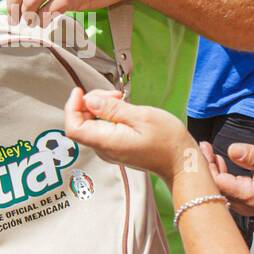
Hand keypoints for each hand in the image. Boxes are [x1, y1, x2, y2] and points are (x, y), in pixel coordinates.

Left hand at [63, 88, 198, 180]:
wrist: (181, 162)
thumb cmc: (166, 140)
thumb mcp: (140, 116)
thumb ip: (112, 108)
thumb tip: (89, 100)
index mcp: (106, 142)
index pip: (73, 127)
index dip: (72, 107)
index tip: (80, 91)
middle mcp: (104, 149)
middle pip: (82, 123)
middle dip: (91, 102)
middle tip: (114, 93)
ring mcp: (110, 150)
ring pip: (92, 124)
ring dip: (101, 107)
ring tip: (122, 99)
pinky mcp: (117, 148)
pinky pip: (103, 129)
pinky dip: (109, 115)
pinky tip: (124, 110)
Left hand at [198, 141, 253, 219]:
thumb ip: (253, 156)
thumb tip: (232, 150)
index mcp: (250, 195)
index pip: (218, 182)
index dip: (207, 165)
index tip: (203, 148)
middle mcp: (247, 205)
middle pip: (217, 188)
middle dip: (208, 167)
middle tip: (203, 148)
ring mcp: (250, 206)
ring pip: (224, 191)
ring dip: (216, 172)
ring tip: (211, 154)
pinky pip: (232, 192)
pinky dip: (225, 177)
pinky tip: (224, 165)